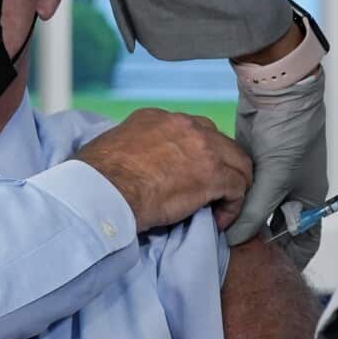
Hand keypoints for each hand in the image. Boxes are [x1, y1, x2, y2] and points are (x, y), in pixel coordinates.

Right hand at [73, 108, 251, 232]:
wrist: (106, 190)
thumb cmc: (99, 176)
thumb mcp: (113, 147)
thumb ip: (132, 149)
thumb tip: (132, 165)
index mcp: (157, 118)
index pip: (190, 131)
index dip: (195, 155)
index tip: (188, 175)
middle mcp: (183, 124)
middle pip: (219, 142)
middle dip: (219, 166)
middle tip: (211, 191)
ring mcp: (202, 147)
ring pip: (237, 162)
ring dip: (231, 185)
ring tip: (220, 206)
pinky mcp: (213, 174)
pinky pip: (238, 188)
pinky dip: (232, 206)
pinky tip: (218, 220)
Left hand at [225, 70, 327, 269]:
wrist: (279, 93)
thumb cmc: (289, 136)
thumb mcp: (274, 180)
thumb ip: (255, 213)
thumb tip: (233, 240)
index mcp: (308, 199)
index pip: (303, 240)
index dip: (289, 258)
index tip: (268, 275)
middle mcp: (291, 191)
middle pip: (274, 227)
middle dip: (257, 241)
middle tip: (233, 258)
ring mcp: (270, 177)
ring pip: (254, 209)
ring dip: (240, 220)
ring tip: (218, 238)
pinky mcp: (251, 164)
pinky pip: (241, 190)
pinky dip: (230, 200)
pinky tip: (213, 211)